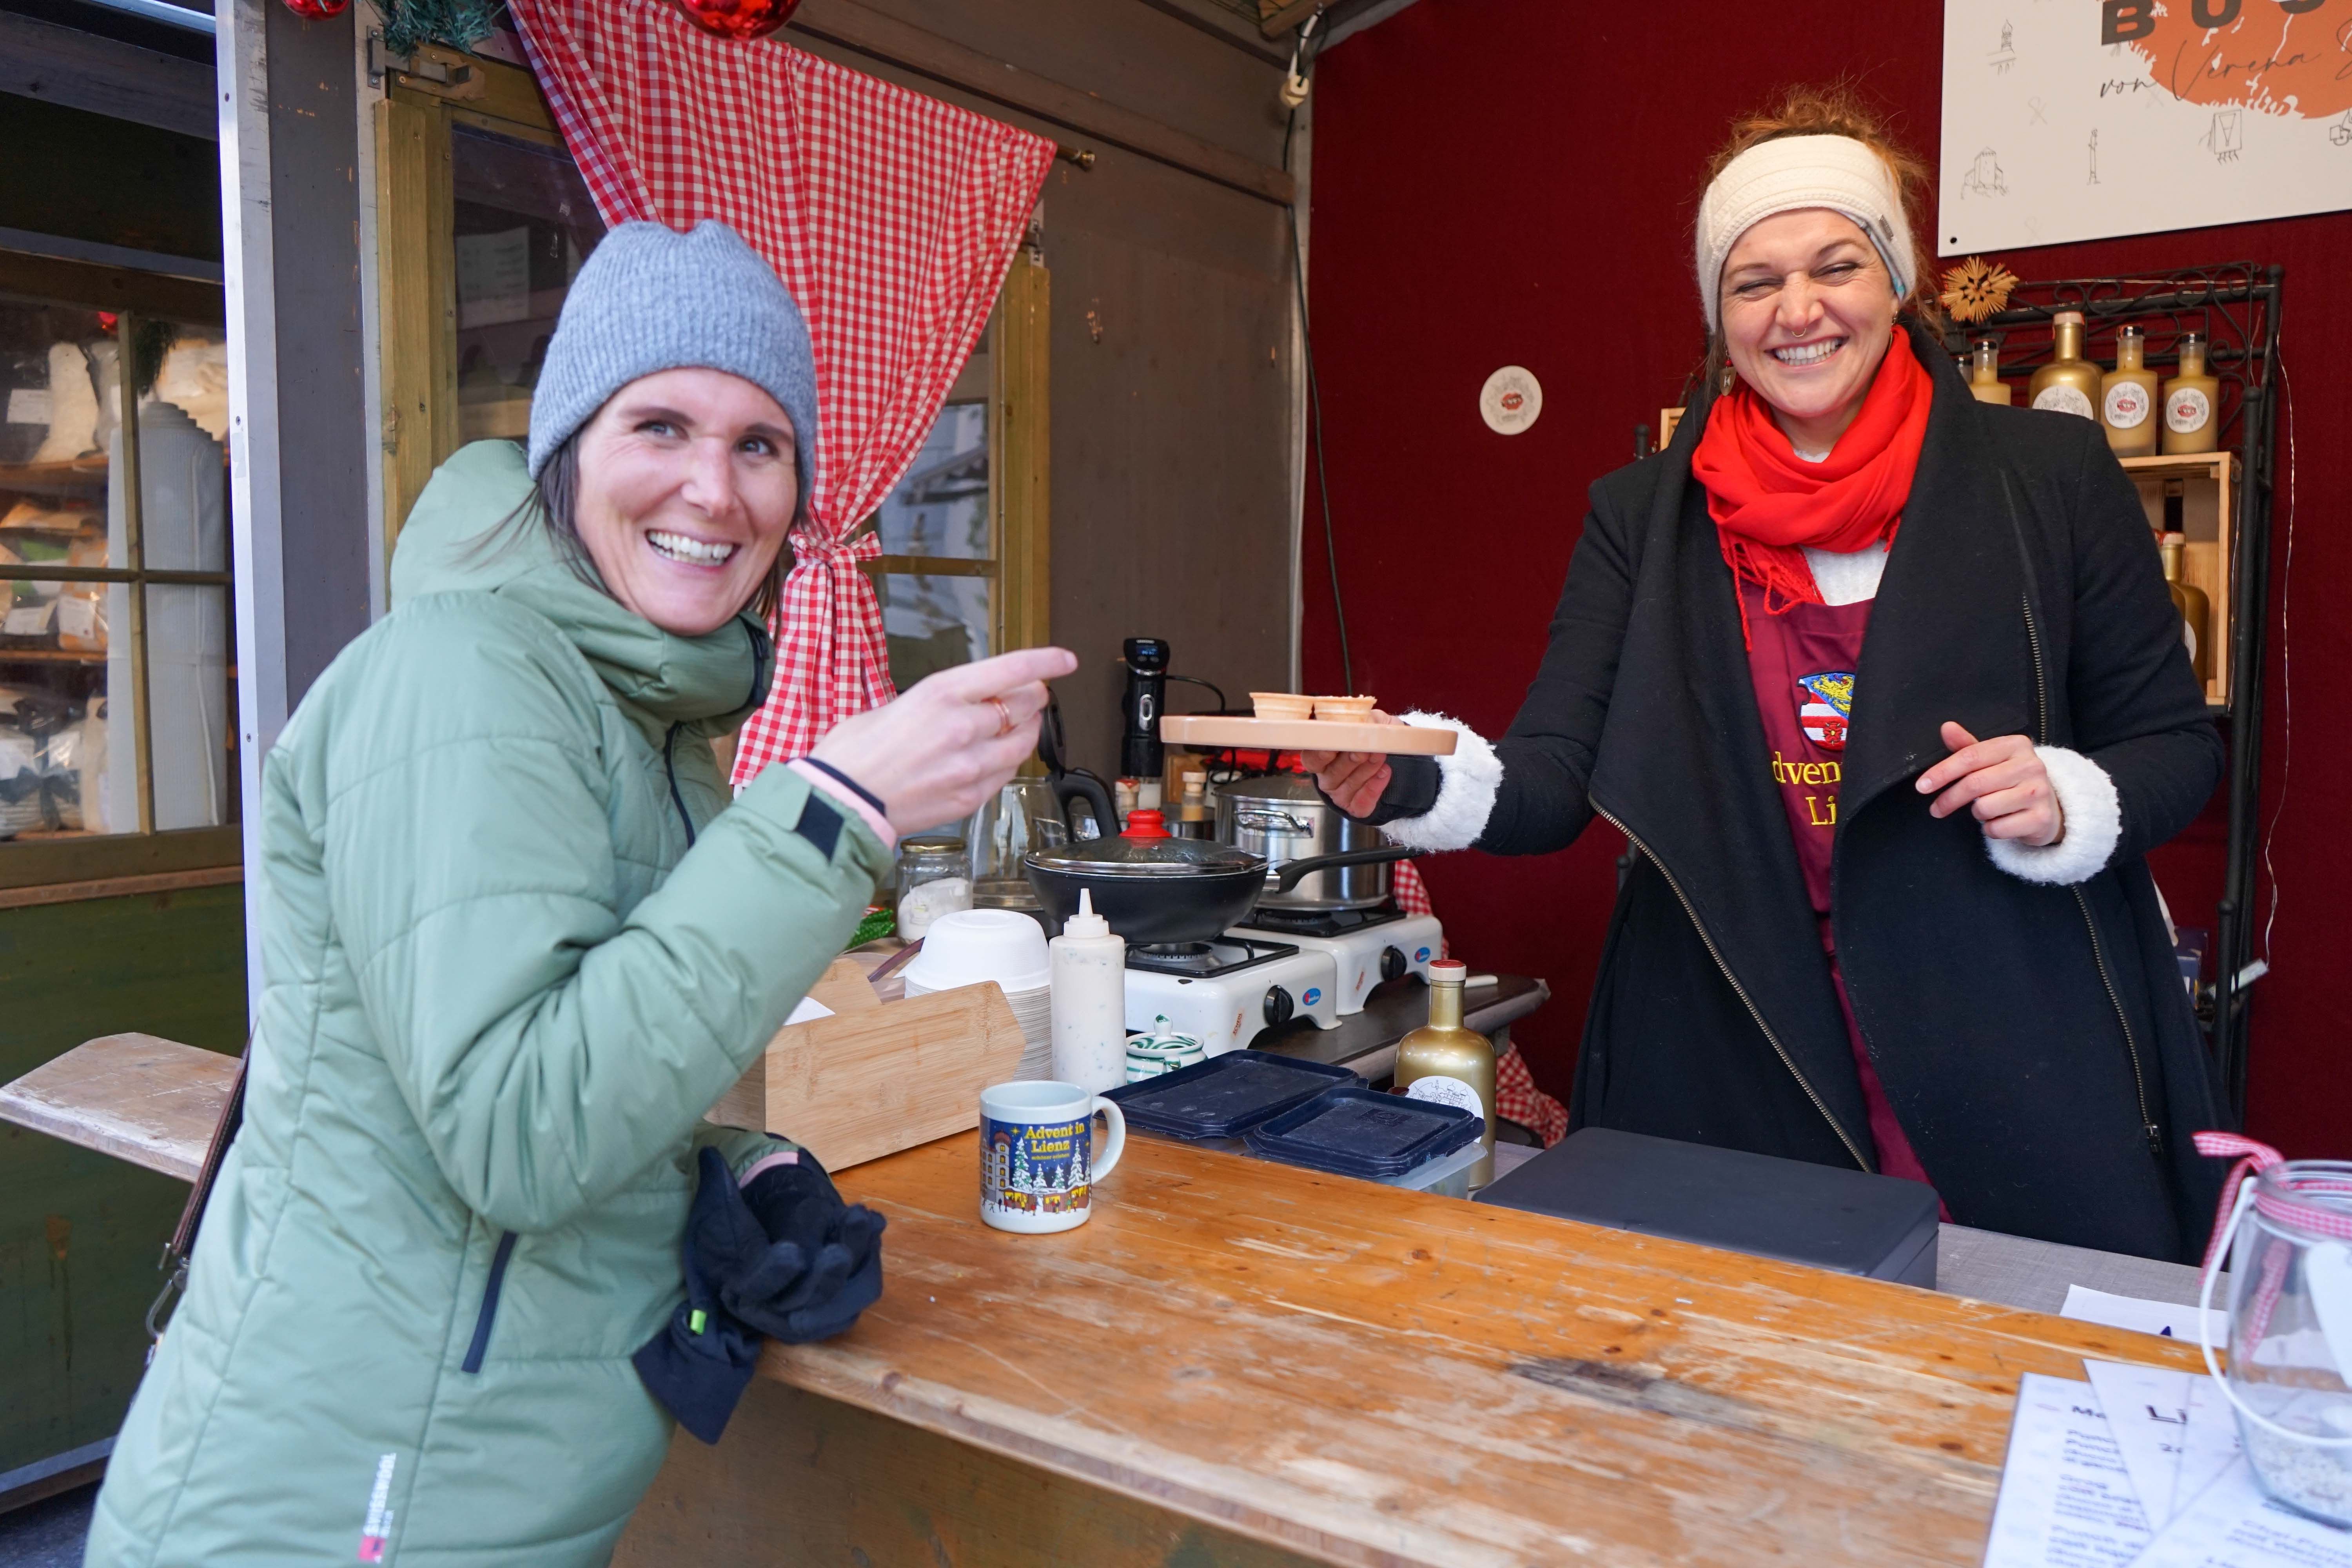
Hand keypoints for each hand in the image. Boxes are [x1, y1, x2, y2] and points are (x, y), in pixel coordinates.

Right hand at [812, 646, 1076, 832]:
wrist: (840, 803)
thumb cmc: (854, 754)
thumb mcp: (894, 706)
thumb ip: (936, 704)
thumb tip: (960, 705)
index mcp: (941, 694)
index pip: (1012, 670)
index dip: (1045, 661)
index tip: (1064, 660)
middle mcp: (963, 727)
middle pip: (1025, 706)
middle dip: (1033, 698)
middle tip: (1031, 696)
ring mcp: (971, 765)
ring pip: (1023, 741)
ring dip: (1027, 730)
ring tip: (1018, 725)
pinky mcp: (971, 797)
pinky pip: (1006, 774)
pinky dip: (1007, 761)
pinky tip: (996, 757)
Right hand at [1300, 709, 1402, 817]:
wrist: (1393, 756)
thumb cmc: (1374, 737)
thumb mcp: (1373, 722)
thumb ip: (1367, 719)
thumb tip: (1364, 718)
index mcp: (1321, 755)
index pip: (1311, 757)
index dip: (1321, 752)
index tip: (1335, 742)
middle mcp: (1326, 776)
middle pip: (1332, 771)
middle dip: (1349, 759)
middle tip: (1364, 749)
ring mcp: (1340, 793)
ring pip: (1349, 785)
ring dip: (1365, 770)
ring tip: (1380, 756)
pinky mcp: (1355, 806)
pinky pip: (1362, 801)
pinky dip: (1374, 787)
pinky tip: (1384, 773)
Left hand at [1915, 722, 2062, 846]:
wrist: (2049, 809)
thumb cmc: (2012, 781)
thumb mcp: (1991, 760)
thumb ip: (1967, 747)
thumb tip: (1947, 728)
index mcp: (2016, 745)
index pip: (1970, 756)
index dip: (1942, 771)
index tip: (1922, 786)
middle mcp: (2031, 765)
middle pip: (1974, 783)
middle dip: (1949, 799)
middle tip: (1936, 809)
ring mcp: (2039, 792)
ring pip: (1985, 807)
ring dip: (1977, 813)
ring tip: (1986, 809)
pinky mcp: (2041, 818)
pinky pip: (1998, 828)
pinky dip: (1991, 829)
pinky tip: (2000, 821)